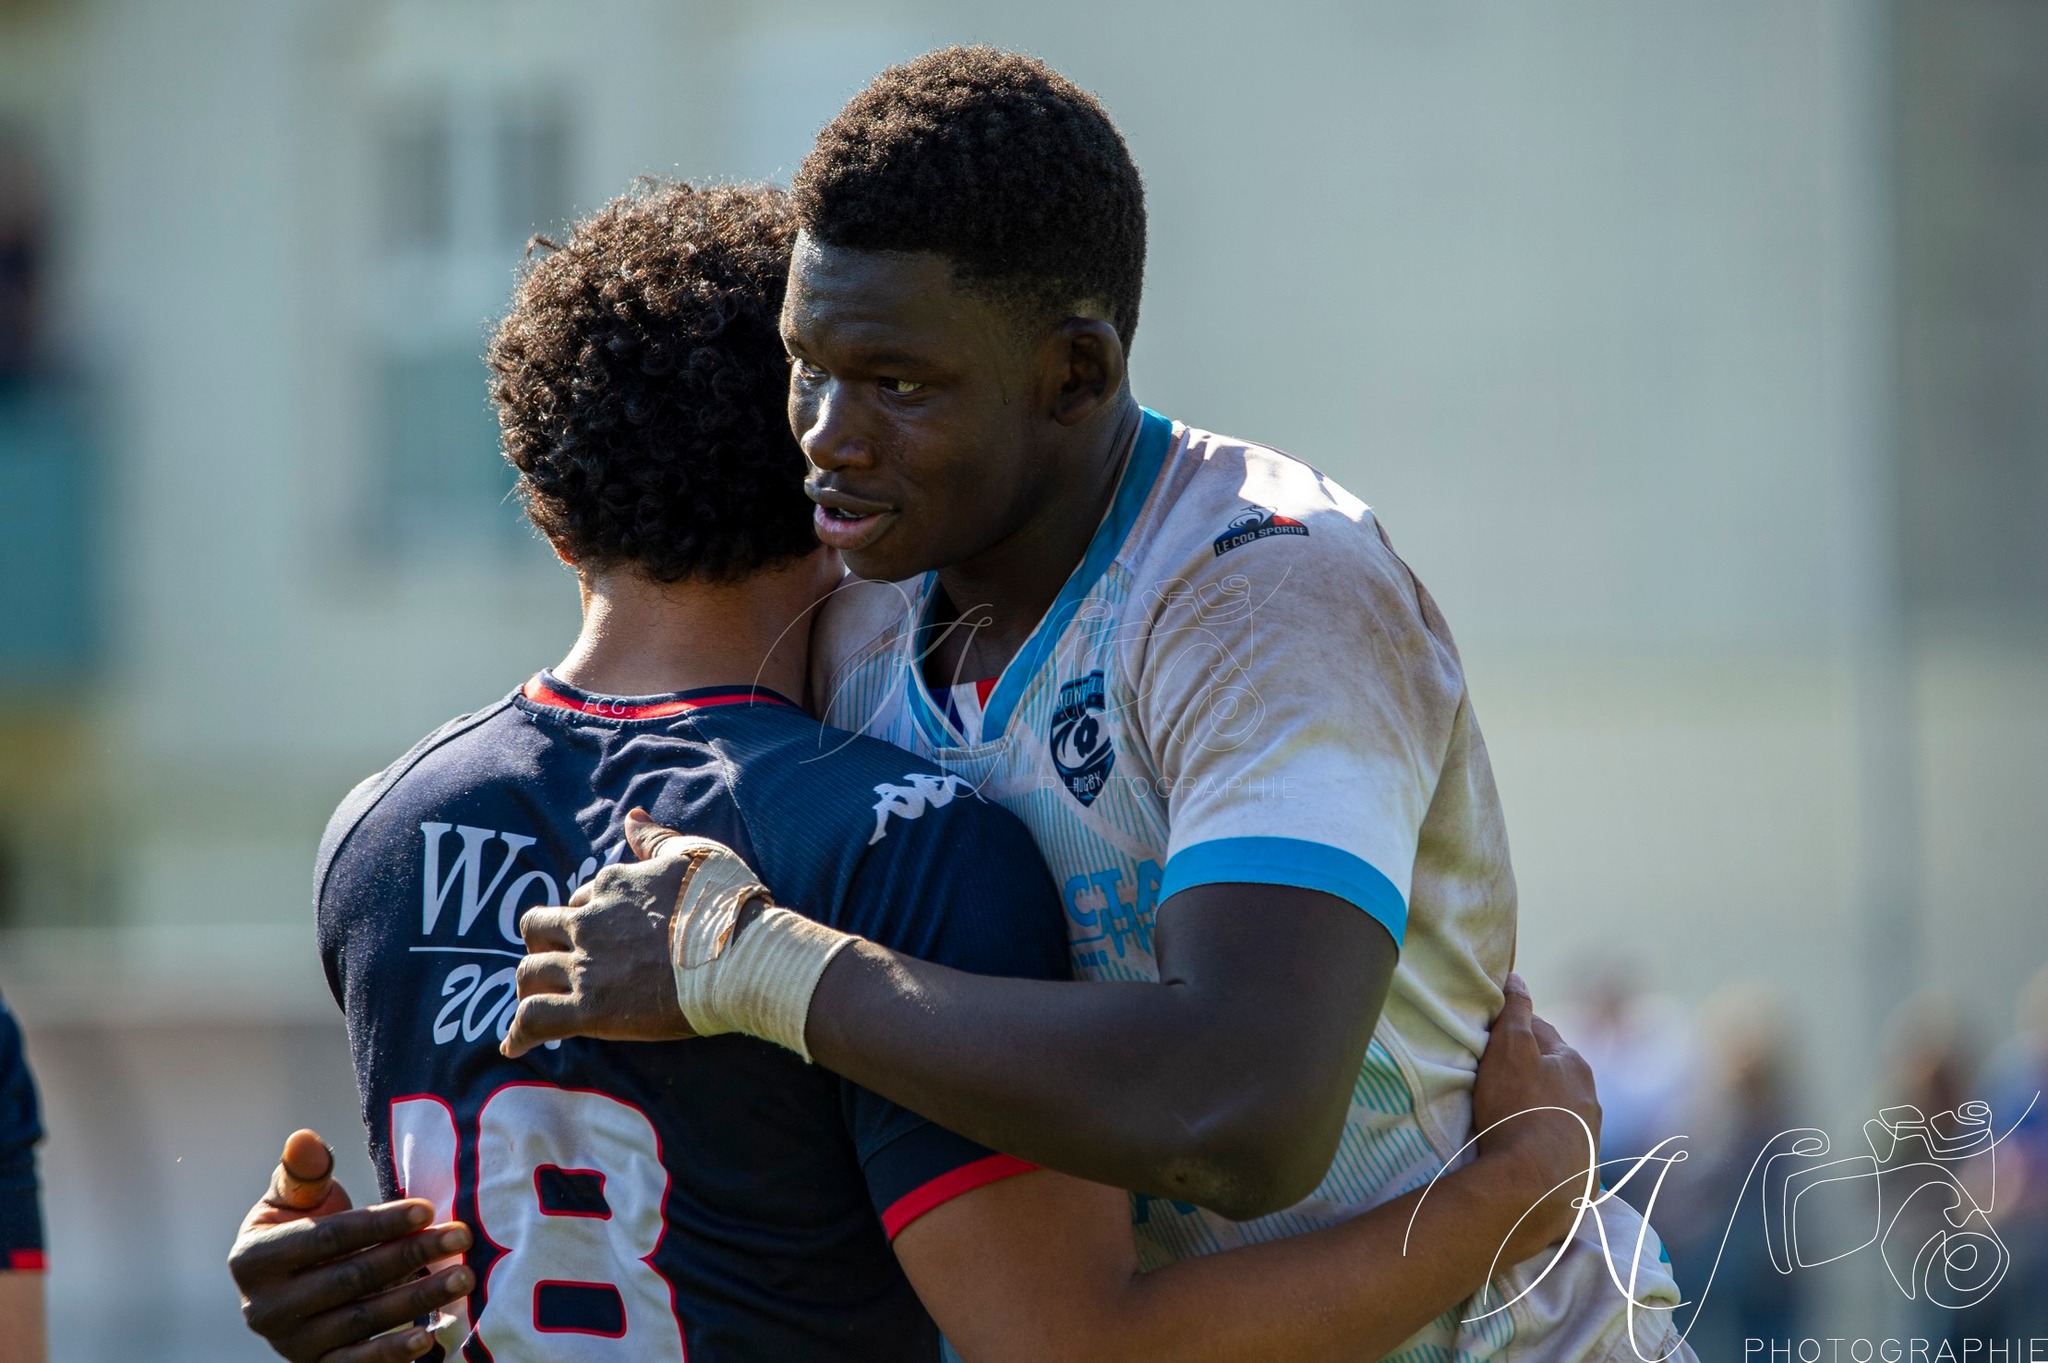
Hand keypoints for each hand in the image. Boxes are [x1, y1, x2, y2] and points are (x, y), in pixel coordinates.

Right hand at [228, 1129, 473, 1362]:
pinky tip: (430, 1337)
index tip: (428, 1208)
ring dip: (417, 1299)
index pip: (327, 1237)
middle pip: (351, 1278)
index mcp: (254, 1259)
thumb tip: (304, 1137)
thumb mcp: (295, 1198)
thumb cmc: (302, 1228)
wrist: (293, 1286)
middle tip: (461, 1237)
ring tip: (464, 1278)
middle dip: (411, 1255)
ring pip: (362, 1320)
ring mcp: (290, 1343)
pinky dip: (392, 1353)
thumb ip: (304, 1171)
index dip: (379, 1223)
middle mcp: (265, 1308)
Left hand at [501, 808, 739, 1057]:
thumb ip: (655, 838)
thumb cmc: (728, 904)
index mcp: (615, 884)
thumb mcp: (695, 854)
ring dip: (531, 986)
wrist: (744, 957)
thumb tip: (632, 817)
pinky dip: (520, 1033)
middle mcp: (591, 921)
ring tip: (537, 1002)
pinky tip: (516, 1046)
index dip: (589, 916)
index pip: (582, 898)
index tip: (601, 934)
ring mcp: (587, 965)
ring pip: (528, 972)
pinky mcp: (590, 1008)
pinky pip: (534, 1019)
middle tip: (559, 963)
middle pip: (538, 929)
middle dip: (543, 944)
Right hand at [1469, 973, 1601, 1257]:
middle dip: (1532, 1073)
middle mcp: (1591, 1098)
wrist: (1536, 1184)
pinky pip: (1561, 1147)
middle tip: (1496, 1081)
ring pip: (1561, 1111)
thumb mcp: (1509, 1048)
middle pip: (1555, 1075)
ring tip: (1509, 1120)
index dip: (1515, 1032)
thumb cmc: (1519, 1108)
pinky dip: (1545, 1144)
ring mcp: (1589, 1137)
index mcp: (1575, 1064)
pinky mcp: (1582, 1172)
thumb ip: (1515, 1012)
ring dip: (1540, 1110)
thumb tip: (1517, 979)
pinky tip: (1526, 1151)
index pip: (1543, 1033)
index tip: (1492, 1040)